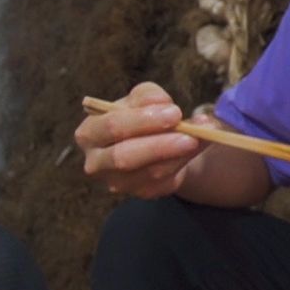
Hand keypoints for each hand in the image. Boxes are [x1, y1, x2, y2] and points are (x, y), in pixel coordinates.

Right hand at [75, 82, 207, 197]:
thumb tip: (163, 104)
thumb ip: (149, 96)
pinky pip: (165, 181)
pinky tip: (196, 147)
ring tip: (200, 137)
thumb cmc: (140, 116)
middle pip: (124, 157)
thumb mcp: (141, 98)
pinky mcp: (140, 193)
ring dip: (178, 154)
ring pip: (149, 172)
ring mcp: (117, 182)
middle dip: (159, 145)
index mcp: (89, 133)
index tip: (174, 112)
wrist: (153, 143)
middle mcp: (96, 163)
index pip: (111, 127)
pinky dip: (184, 162)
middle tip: (188, 135)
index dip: (143, 120)